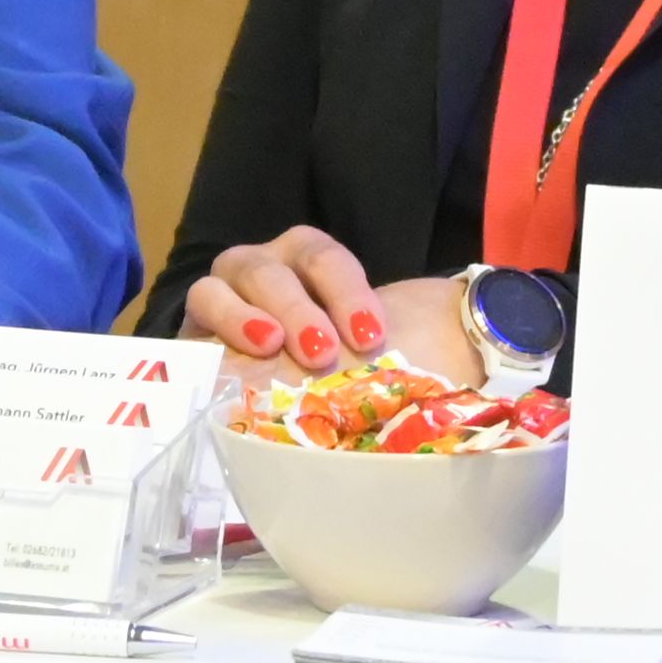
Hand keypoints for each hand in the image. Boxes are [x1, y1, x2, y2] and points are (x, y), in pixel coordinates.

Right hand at [174, 228, 463, 381]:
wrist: (323, 406)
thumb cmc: (359, 373)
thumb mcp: (396, 348)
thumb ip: (421, 334)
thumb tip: (471, 341)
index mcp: (310, 263)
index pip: (323, 256)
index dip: (345, 290)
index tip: (369, 336)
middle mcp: (264, 274)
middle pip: (269, 268)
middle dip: (297, 305)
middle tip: (322, 351)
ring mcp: (224, 301)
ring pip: (219, 284)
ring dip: (246, 313)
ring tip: (270, 346)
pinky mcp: (196, 338)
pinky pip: (191, 321)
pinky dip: (214, 330)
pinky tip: (231, 360)